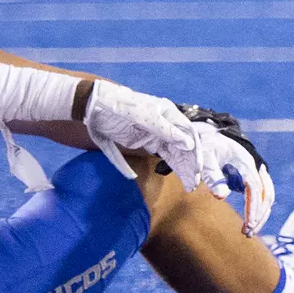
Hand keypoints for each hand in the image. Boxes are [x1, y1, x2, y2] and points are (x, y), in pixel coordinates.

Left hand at [84, 81, 228, 196]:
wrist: (95, 107)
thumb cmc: (121, 107)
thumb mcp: (144, 118)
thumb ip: (166, 131)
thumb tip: (189, 145)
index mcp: (170, 114)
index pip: (189, 135)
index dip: (195, 152)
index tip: (198, 170)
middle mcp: (168, 125)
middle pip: (185, 147)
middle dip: (191, 165)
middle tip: (194, 183)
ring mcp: (158, 135)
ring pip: (177, 154)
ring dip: (184, 169)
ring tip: (190, 185)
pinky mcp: (148, 143)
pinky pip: (165, 156)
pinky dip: (173, 167)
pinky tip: (180, 178)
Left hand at [190, 119, 274, 235]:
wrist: (208, 135)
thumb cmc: (204, 147)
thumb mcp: (204, 160)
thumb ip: (212, 177)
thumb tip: (221, 197)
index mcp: (244, 161)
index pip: (255, 188)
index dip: (253, 207)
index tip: (248, 224)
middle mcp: (254, 167)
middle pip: (267, 194)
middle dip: (259, 214)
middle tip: (247, 233)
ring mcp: (254, 172)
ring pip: (267, 196)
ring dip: (261, 214)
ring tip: (249, 231)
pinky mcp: (251, 178)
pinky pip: (261, 195)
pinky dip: (258, 209)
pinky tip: (251, 221)